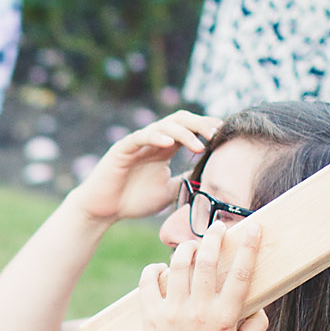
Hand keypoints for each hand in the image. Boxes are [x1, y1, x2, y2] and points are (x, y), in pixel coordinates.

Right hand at [70, 111, 212, 226]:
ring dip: (184, 132)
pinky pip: (141, 136)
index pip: (190, 129)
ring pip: (164, 125)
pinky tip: (171, 142)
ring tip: (199, 145)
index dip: (207, 128)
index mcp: (164, 148)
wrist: (104, 210)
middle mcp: (154, 141)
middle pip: (180, 120)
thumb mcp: (170, 190)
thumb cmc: (134, 200)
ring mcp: (138, 142)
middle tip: (216, 135)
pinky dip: (156, 137)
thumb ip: (187, 180)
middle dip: (200, 124)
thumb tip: (211, 176)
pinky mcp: (123, 148)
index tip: (225, 135)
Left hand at [137, 217, 267, 330]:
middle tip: (216, 229)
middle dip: (213, 237)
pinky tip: (162, 269)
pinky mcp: (150, 316)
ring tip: (191, 246)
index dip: (249, 247)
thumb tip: (261, 304)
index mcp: (225, 317)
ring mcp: (172, 312)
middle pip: (207, 260)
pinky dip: (155, 269)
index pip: (240, 273)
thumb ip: (257, 326)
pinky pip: (148, 281)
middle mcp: (199, 311)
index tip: (253, 228)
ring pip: (178, 264)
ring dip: (185, 249)